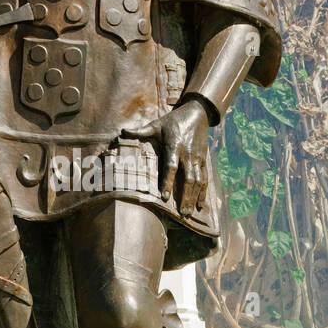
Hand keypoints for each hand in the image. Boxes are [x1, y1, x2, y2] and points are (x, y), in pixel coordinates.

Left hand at [123, 98, 210, 215]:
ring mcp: (197, 158)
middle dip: (184, 197)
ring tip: (188, 213)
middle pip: (187, 179)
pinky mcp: (204, 160)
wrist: (197, 113)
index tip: (165, 197)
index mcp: (174, 146)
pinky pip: (204, 178)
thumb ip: (140, 131)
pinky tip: (200, 205)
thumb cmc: (173, 120)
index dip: (168, 182)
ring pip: (197, 181)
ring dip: (193, 198)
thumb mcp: (156, 124)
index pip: (171, 167)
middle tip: (181, 213)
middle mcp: (187, 154)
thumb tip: (122, 131)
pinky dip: (203, 192)